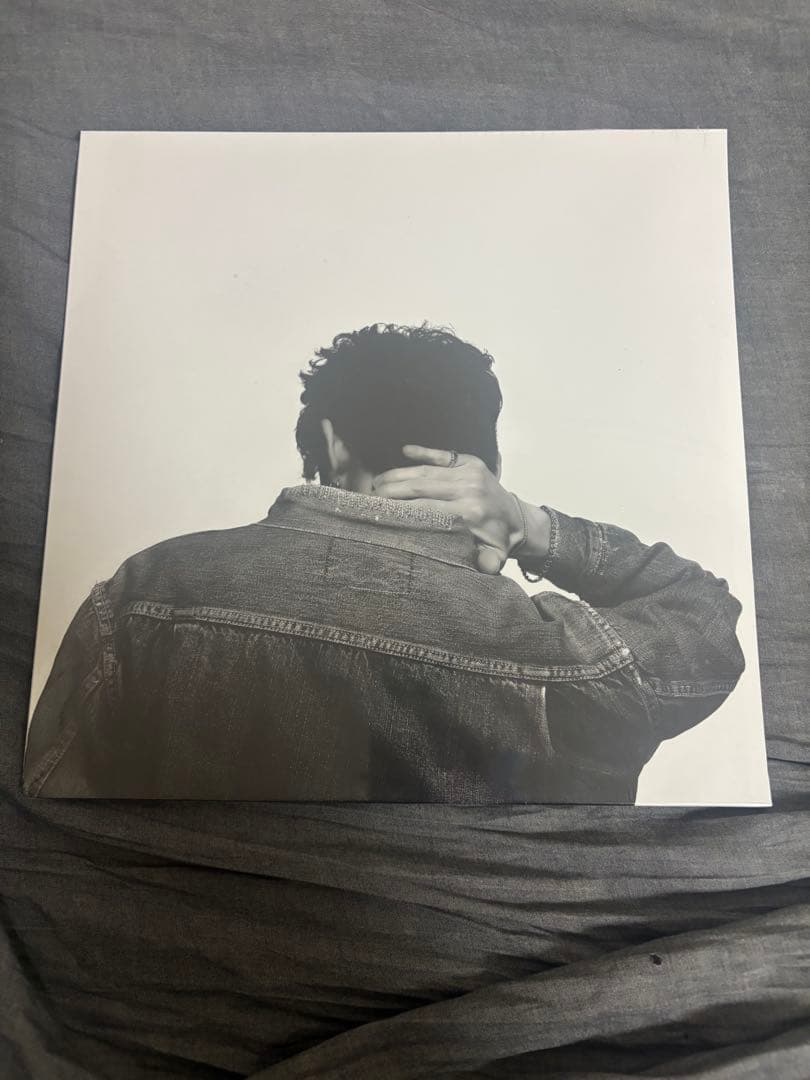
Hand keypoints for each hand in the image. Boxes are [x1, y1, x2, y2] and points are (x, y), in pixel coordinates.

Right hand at [372, 445, 546, 574]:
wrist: (519, 519)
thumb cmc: (497, 540)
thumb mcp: (493, 557)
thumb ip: (486, 562)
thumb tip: (481, 567)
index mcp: (470, 513)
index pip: (425, 508)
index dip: (400, 508)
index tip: (378, 511)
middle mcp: (468, 489)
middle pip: (421, 486)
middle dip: (392, 490)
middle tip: (369, 495)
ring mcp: (469, 472)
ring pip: (426, 471)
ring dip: (399, 474)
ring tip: (377, 481)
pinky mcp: (471, 461)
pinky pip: (443, 454)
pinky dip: (423, 451)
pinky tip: (405, 450)